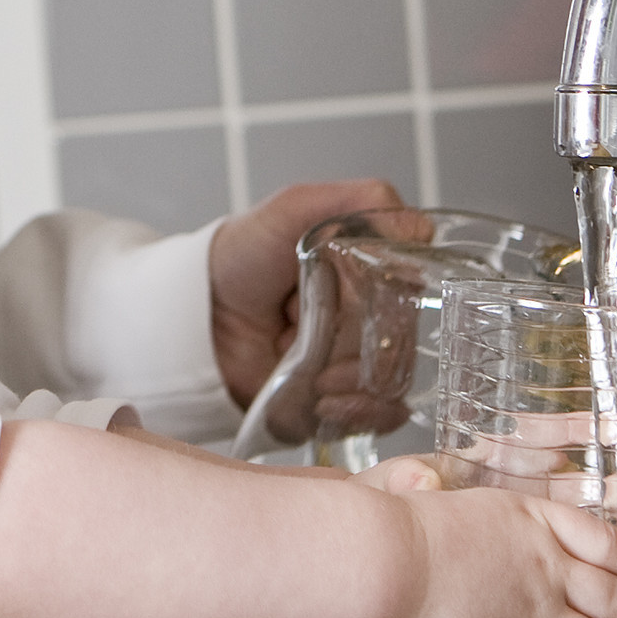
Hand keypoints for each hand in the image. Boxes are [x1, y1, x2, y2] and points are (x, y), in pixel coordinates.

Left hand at [206, 177, 406, 406]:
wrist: (195, 312)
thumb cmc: (242, 254)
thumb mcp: (296, 208)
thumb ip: (360, 202)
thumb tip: (421, 231)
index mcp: (368, 271)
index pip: (412, 290)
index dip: (392, 297)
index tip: (364, 295)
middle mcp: (368, 317)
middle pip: (400, 338)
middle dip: (362, 340)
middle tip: (318, 330)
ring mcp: (354, 361)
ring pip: (391, 378)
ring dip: (355, 379)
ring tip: (315, 373)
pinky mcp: (339, 399)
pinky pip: (381, 415)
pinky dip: (363, 411)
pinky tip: (327, 399)